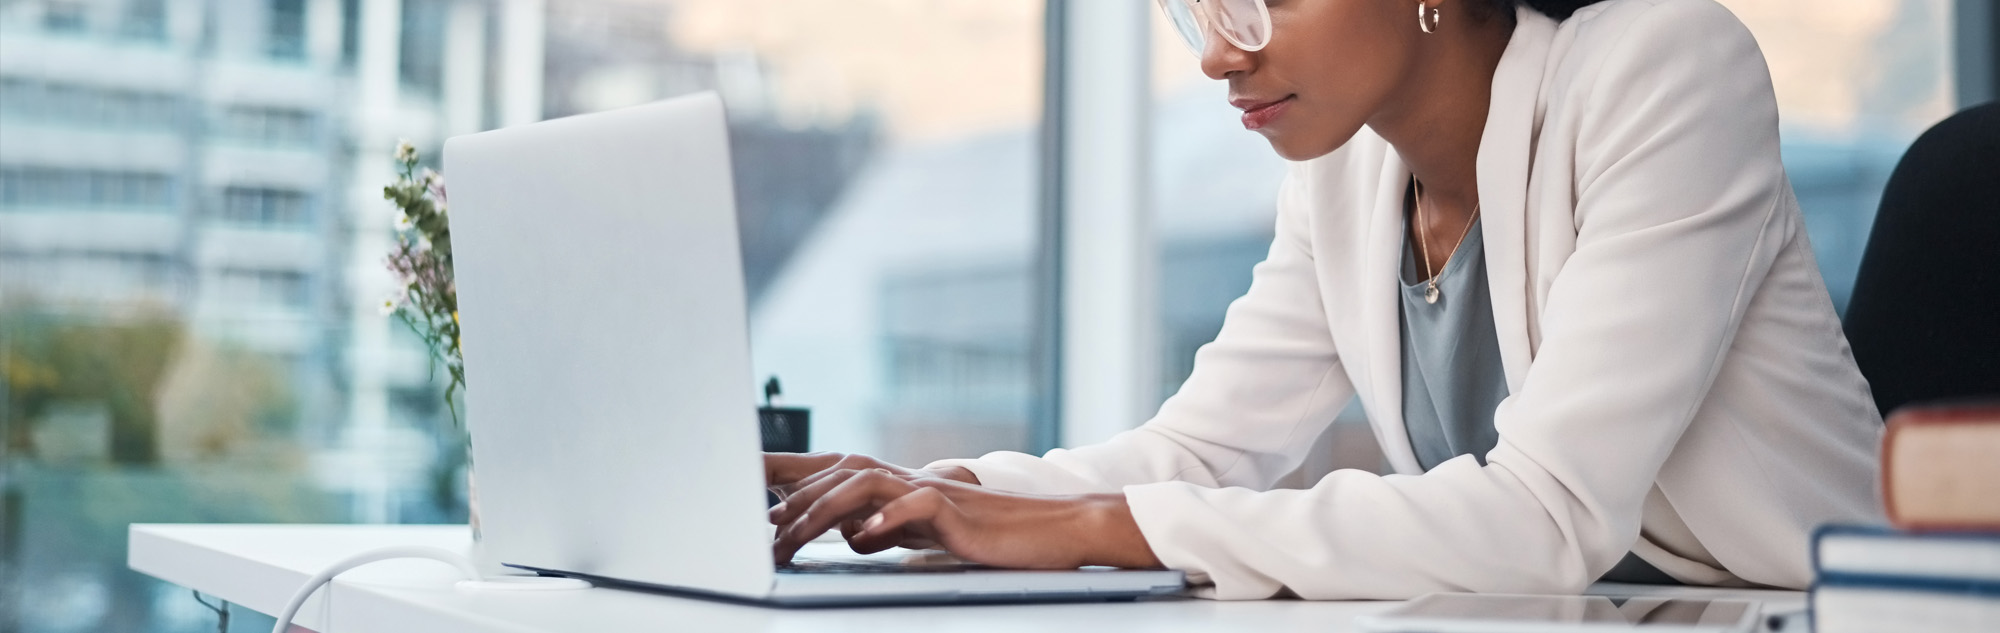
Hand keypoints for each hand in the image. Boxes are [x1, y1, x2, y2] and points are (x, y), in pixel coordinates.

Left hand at [764, 452, 977, 551]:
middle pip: (842, 472)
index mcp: (896, 486)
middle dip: (799, 496)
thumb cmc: (980, 530)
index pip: (837, 473)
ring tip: (800, 531)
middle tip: (769, 526)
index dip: (796, 481)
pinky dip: (889, 517)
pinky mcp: (954, 511)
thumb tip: (854, 533)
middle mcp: (906, 480)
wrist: (1039, 527)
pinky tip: (866, 533)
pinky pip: (917, 505)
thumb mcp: (920, 531)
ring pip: (868, 482)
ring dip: (827, 505)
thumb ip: (885, 527)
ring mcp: (930, 490)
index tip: (761, 504)